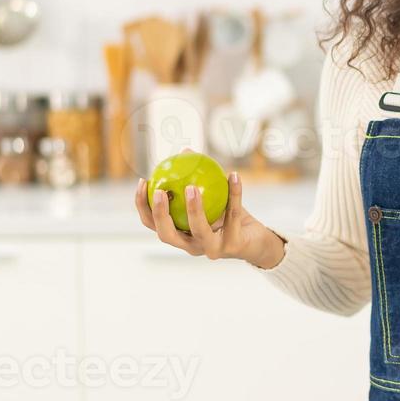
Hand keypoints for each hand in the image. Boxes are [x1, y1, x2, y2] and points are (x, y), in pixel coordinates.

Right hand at [133, 168, 286, 267]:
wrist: (256, 241)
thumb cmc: (228, 217)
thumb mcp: (210, 198)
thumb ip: (195, 179)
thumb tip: (184, 151)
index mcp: (181, 235)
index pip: (153, 224)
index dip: (143, 205)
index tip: (144, 181)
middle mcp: (192, 246)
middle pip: (167, 235)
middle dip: (160, 214)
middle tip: (160, 191)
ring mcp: (212, 249)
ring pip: (199, 230)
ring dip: (193, 208)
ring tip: (191, 187)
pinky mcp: (233, 245)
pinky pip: (233, 214)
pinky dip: (234, 193)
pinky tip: (234, 175)